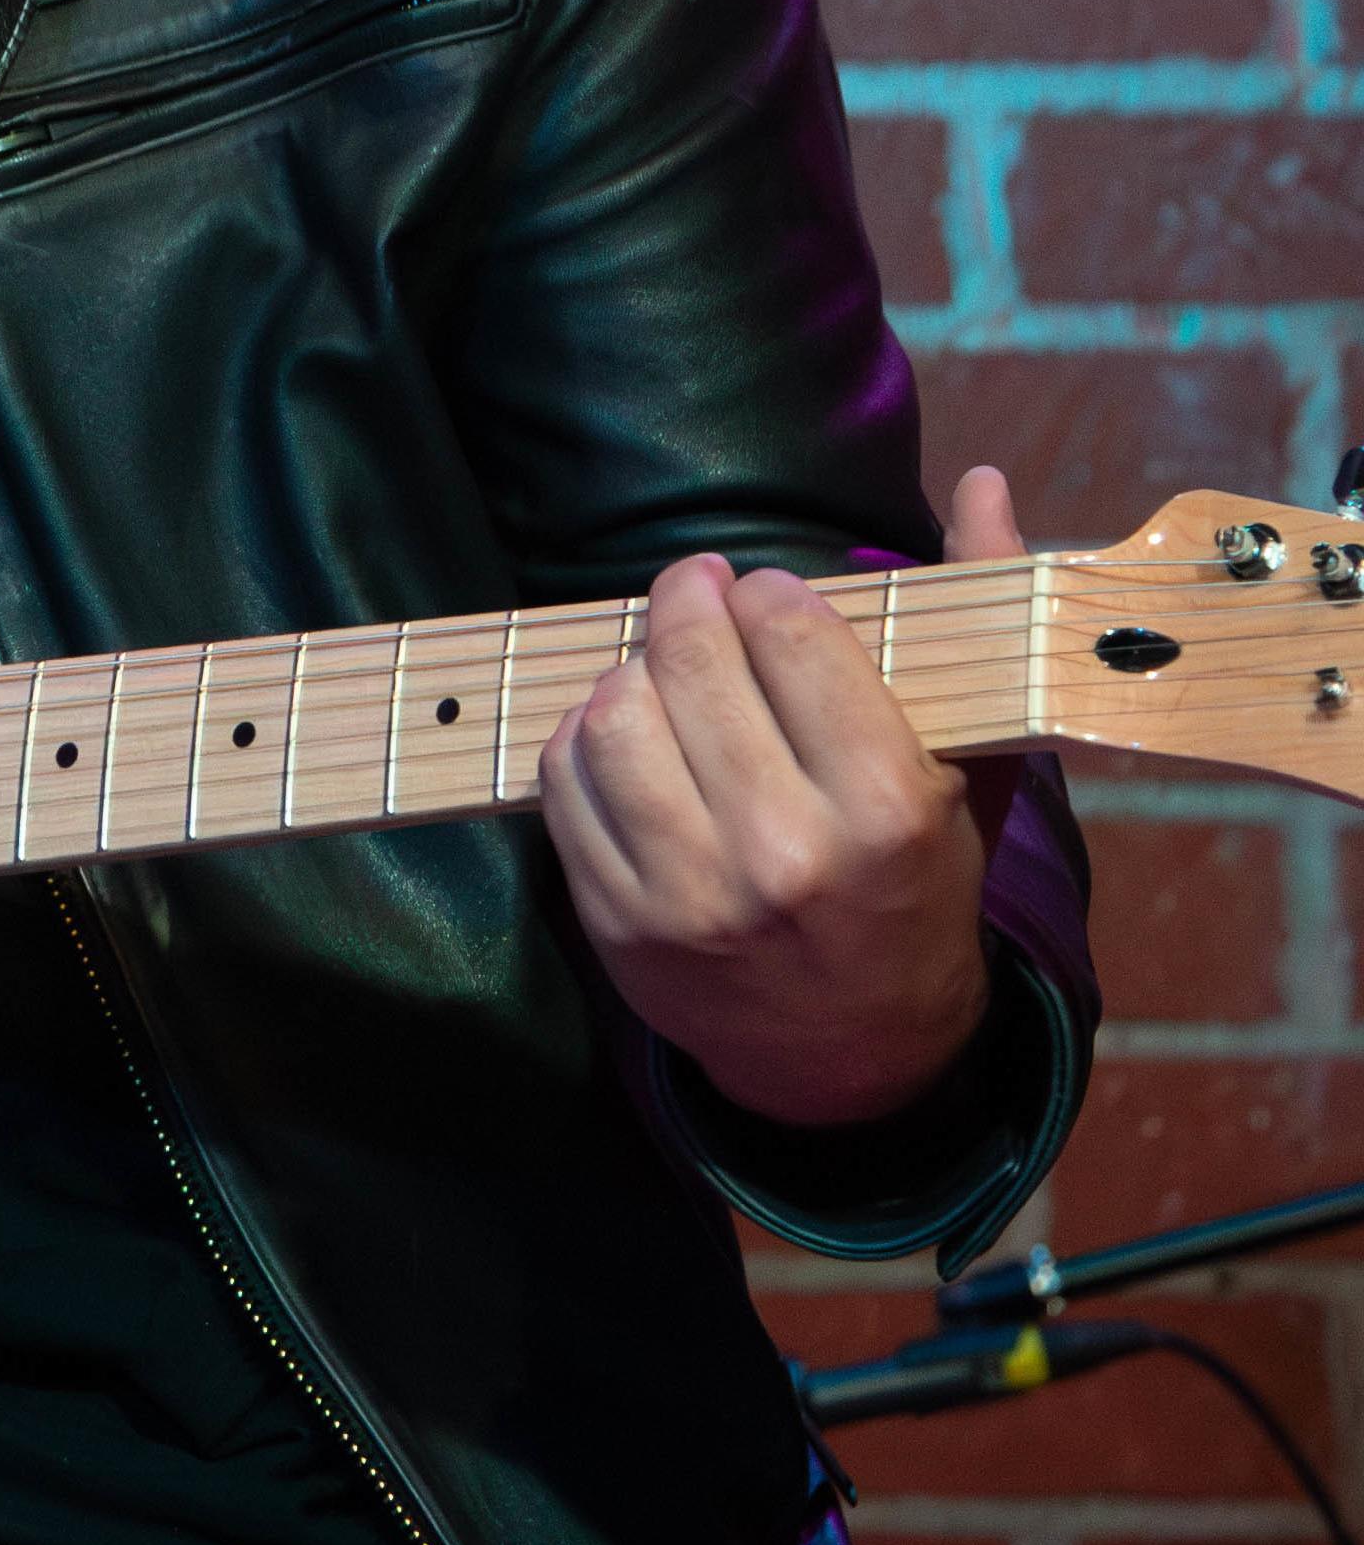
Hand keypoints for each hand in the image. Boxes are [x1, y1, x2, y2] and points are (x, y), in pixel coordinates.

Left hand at [539, 465, 1022, 1131]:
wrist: (860, 1064)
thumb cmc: (918, 894)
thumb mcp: (973, 774)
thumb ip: (979, 622)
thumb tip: (981, 481)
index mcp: (888, 813)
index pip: (792, 634)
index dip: (769, 593)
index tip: (768, 597)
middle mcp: (787, 856)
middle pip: (691, 659)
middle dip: (686, 601)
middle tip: (697, 595)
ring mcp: (693, 896)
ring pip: (613, 711)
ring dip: (630, 670)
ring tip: (664, 671)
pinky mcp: (619, 923)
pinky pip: (563, 778)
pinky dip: (583, 736)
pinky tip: (628, 735)